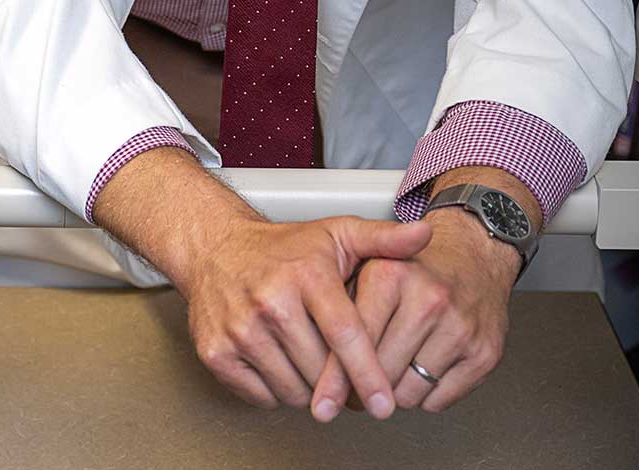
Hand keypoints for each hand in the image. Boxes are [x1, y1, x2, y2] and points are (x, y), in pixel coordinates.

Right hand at [92, 146, 428, 419]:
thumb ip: (384, 239)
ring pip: (294, 390)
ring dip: (310, 390)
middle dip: (339, 382)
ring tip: (311, 363)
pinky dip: (278, 392)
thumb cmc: (283, 249)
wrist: (213, 248)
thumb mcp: (336, 235)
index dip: (368, 374)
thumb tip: (425, 234)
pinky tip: (282, 366)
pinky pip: (263, 397)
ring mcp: (239, 329)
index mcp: (306, 275)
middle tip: (343, 372)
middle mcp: (270, 301)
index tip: (384, 405)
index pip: (345, 335)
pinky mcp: (216, 352)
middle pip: (321, 371)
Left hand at [319, 205, 518, 414]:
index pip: (355, 340)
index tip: (322, 403)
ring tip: (396, 366)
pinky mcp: (484, 354)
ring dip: (396, 392)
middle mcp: (428, 300)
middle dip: (367, 384)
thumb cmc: (413, 270)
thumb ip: (339, 309)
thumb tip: (319, 371)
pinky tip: (423, 369)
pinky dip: (426, 396)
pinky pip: (438, 401)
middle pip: (381, 375)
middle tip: (364, 377)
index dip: (335, 377)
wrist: (473, 257)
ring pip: (408, 394)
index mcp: (391, 276)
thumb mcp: (366, 267)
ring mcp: (460, 328)